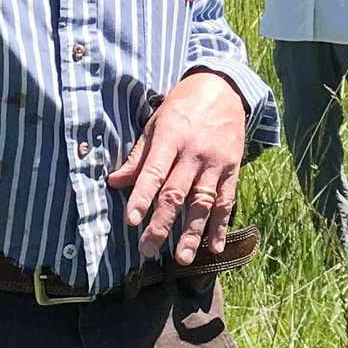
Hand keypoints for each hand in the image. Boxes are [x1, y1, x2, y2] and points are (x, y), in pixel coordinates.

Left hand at [106, 69, 246, 264]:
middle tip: (148, 249)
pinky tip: (214, 247)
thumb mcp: (155, 123)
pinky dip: (221, 226)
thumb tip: (114, 182)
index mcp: (170, 139)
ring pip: (202, 202)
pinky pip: (227, 201)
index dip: (142, 197)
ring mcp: (215, 163)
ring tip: (182, 259)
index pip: (153, 172)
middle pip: (176, 193)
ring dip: (192, 233)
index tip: (131, 220)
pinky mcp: (233, 169)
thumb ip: (138, 157)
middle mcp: (193, 153)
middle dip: (161, 224)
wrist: (224, 89)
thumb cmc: (182, 107)